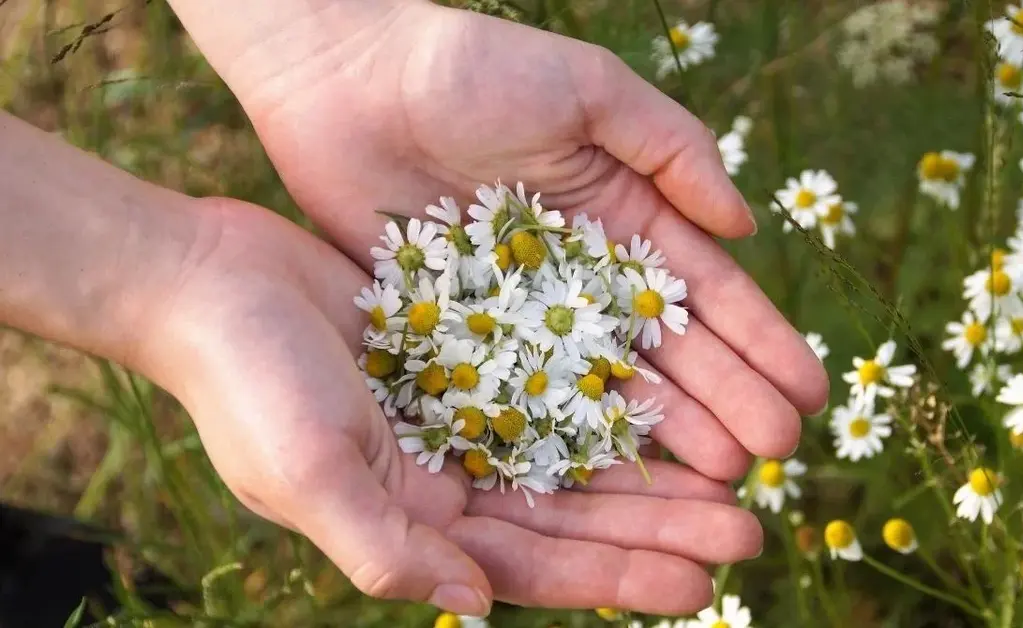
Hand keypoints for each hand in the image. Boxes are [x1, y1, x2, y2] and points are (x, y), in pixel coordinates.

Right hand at [152, 198, 764, 614]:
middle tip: (750, 526)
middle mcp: (447, 477)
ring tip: (737, 470)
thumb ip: (388, 550)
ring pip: (578, 450)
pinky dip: (611, 391)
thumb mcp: (307, 474)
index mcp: (416, 522)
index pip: (538, 565)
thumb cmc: (245, 383)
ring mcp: (460, 413)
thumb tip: (479, 609)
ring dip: (652, 465)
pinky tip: (669, 392)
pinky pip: (556, 377)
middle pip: (575, 514)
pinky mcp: (466, 350)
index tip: (705, 582)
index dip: (620, 576)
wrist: (205, 279)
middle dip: (660, 525)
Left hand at [172, 0, 829, 479]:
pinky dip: (566, 441)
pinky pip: (523, 400)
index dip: (760, 342)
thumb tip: (748, 224)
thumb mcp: (589, 91)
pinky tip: (610, 482)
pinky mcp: (462, 340)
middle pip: (668, 354)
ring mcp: (525, 317)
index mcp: (625, 218)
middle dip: (727, 402)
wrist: (346, 80)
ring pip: (606, 389)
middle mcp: (584, 279)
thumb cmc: (471, 69)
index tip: (807, 391)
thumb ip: (672, 149)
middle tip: (773, 457)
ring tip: (717, 481)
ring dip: (664, 434)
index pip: (707, 293)